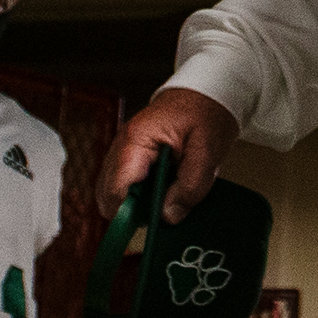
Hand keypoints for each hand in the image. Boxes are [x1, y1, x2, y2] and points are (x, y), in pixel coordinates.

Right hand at [105, 87, 237, 225]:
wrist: (208, 91)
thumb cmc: (207, 112)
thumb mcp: (208, 151)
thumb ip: (190, 186)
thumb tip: (168, 216)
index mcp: (136, 141)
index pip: (115, 190)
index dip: (129, 215)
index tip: (151, 227)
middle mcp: (122, 146)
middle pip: (108, 195)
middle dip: (133, 211)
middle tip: (165, 212)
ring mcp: (124, 152)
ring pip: (115, 193)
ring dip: (140, 203)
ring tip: (169, 197)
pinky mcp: (132, 157)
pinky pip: (128, 185)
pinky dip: (144, 194)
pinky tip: (166, 190)